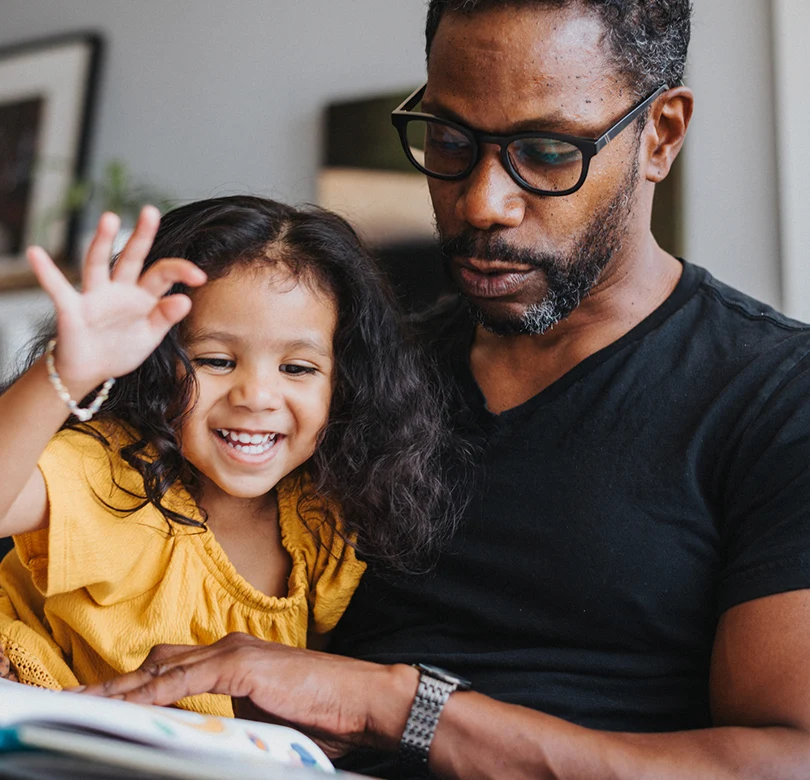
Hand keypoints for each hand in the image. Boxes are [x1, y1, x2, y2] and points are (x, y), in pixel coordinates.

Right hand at [27, 206, 205, 393]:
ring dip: (102, 241)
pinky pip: (57, 288)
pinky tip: (36, 253)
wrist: (93, 369)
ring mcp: (95, 296)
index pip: (163, 274)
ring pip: (98, 263)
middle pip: (131, 257)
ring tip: (109, 218)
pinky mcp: (72, 309)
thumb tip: (185, 300)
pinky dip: (46, 272)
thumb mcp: (151, 335)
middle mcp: (119, 289)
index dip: (181, 272)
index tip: (200, 276)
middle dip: (141, 236)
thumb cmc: (123, 348)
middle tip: (151, 211)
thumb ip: (165, 317)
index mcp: (143, 295)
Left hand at [79, 633, 417, 758]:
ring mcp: (234, 653)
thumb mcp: (266, 717)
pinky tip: (125, 707)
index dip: (137, 683)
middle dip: (119, 684)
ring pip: (162, 669)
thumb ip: (232, 716)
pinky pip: (183, 682)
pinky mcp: (243, 665)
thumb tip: (201, 735)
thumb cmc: (324, 712)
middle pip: (159, 662)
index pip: (173, 666)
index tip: (104, 701)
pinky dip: (151, 694)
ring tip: (84, 706)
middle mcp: (228, 648)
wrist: (364, 699)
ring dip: (122, 689)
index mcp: (234, 659)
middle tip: (78, 702)